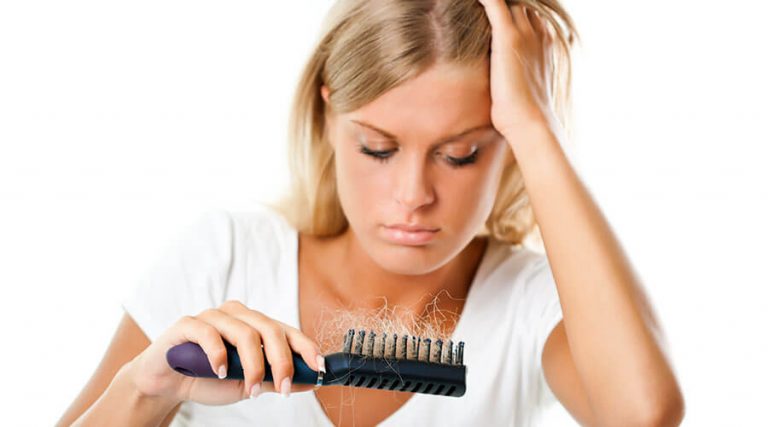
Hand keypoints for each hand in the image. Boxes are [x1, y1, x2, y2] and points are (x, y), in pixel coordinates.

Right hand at [127, 300, 323, 404]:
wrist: (167, 382)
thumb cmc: (208, 378)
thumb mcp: (247, 382)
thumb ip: (274, 379)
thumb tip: (311, 381)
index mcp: (254, 325)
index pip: (287, 330)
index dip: (305, 347)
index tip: (319, 367)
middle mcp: (237, 315)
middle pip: (269, 329)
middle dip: (282, 361)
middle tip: (284, 389)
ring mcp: (213, 316)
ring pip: (244, 332)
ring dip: (252, 366)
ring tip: (250, 391)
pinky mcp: (188, 323)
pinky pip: (209, 332)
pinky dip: (218, 354)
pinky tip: (220, 373)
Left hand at [478, 0, 556, 139]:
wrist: (530, 121)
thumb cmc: (524, 114)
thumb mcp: (526, 88)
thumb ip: (520, 74)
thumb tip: (509, 81)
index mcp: (546, 45)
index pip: (532, 17)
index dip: (519, 15)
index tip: (505, 19)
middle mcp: (538, 35)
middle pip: (523, 7)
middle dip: (510, 7)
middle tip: (491, 12)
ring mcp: (525, 35)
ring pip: (512, 4)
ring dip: (497, 5)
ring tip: (481, 5)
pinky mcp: (508, 38)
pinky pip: (495, 5)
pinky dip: (486, 0)